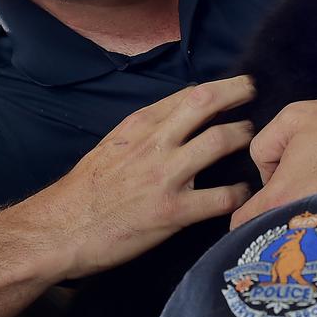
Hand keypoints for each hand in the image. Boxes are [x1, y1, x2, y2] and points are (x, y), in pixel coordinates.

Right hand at [47, 75, 254, 277]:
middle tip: (254, 92)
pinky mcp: (173, 211)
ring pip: (219, 141)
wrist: (61, 228)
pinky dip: (239, 193)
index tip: (234, 87)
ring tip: (254, 140)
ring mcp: (166, 176)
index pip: (186, 94)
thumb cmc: (85, 190)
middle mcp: (155, 143)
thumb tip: (175, 115)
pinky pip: (220, 197)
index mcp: (139, 126)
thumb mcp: (112, 146)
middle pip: (206, 104)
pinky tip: (245, 194)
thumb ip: (143, 131)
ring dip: (243, 137)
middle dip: (237, 92)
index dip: (217, 87)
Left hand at [230, 82, 316, 227]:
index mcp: (284, 197)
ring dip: (310, 228)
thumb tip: (268, 175)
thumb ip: (262, 147)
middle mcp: (310, 225)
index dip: (240, 221)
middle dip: (275, 226)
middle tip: (289, 205)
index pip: (241, 229)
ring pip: (309, 242)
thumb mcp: (293, 118)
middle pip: (276, 239)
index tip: (250, 215)